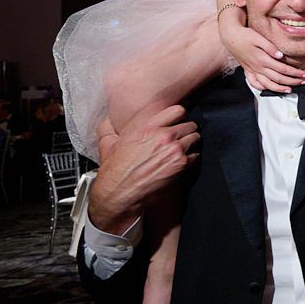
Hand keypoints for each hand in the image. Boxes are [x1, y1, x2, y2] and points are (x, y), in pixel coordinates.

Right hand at [90, 104, 198, 232]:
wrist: (119, 192)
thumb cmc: (114, 170)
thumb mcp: (108, 143)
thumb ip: (109, 127)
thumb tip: (108, 118)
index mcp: (147, 128)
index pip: (177, 111)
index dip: (180, 116)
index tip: (180, 121)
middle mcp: (162, 136)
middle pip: (190, 125)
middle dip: (187, 131)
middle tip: (183, 138)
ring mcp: (174, 149)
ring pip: (195, 138)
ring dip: (191, 143)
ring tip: (184, 149)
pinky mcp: (181, 164)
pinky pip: (196, 155)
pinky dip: (192, 158)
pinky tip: (183, 162)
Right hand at [218, 7, 304, 91]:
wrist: (230, 37)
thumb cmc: (245, 35)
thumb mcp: (258, 38)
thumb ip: (270, 47)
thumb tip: (281, 55)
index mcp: (263, 59)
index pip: (283, 69)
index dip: (295, 73)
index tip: (304, 74)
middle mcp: (258, 67)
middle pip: (278, 78)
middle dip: (292, 82)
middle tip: (303, 82)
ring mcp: (252, 71)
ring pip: (268, 84)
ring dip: (280, 89)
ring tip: (290, 90)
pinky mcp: (248, 71)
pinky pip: (255, 83)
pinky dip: (263, 88)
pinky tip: (270, 89)